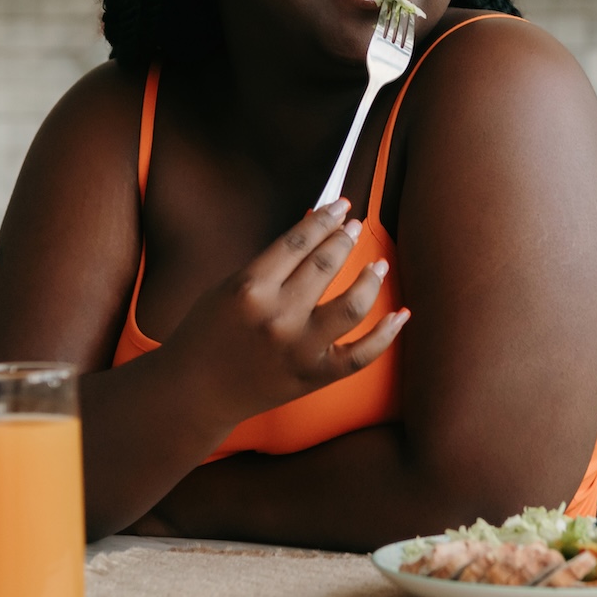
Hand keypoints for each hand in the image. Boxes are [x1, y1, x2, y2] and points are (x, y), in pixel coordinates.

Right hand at [161, 197, 408, 427]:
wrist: (196, 392)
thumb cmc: (207, 333)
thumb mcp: (228, 287)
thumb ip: (269, 264)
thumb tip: (314, 232)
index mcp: (249, 288)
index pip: (298, 241)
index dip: (324, 218)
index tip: (340, 205)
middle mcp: (277, 317)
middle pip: (326, 265)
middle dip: (345, 238)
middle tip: (355, 226)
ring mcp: (299, 349)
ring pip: (353, 305)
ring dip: (371, 279)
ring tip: (378, 265)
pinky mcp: (315, 376)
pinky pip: (362, 355)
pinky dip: (387, 334)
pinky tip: (400, 314)